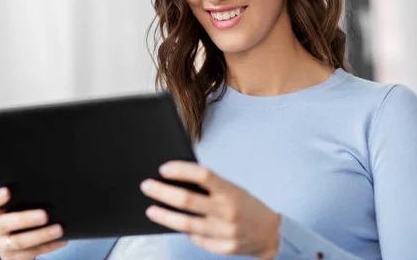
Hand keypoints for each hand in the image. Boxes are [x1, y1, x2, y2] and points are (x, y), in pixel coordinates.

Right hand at [0, 187, 66, 259]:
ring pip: (19, 242)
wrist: (16, 246)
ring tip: (59, 229)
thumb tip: (50, 193)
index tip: (8, 191)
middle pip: (5, 224)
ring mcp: (3, 246)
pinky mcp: (13, 259)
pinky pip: (32, 253)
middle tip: (44, 215)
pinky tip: (62, 239)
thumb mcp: (19, 210)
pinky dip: (49, 246)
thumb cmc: (21, 220)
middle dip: (25, 219)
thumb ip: (27, 202)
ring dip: (41, 235)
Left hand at [140, 161, 280, 259]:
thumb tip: (177, 181)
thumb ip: (210, 187)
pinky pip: (196, 238)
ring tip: (150, 209)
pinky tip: (175, 224)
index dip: (181, 170)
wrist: (270, 233)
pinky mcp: (222, 248)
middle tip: (146, 186)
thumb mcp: (233, 189)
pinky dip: (184, 231)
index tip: (163, 168)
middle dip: (162, 192)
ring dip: (164, 216)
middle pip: (187, 201)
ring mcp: (224, 232)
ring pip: (185, 224)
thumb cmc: (246, 205)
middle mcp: (227, 211)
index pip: (202, 175)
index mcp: (230, 191)